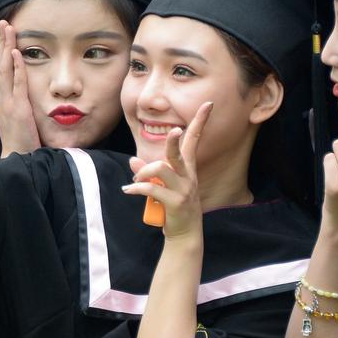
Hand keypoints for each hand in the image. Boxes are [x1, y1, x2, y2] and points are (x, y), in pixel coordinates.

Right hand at [0, 21, 40, 155]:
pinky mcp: (18, 109)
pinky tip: (17, 53)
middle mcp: (0, 97)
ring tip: (7, 29)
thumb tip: (20, 87)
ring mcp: (7, 103)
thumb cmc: (19, 139)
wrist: (17, 159)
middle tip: (1, 23)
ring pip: (5, 69)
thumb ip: (16, 100)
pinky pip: (18, 84)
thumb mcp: (15, 115)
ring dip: (6, 48)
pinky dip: (17, 67)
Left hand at [122, 101, 213, 239]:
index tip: (208, 103)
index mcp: (187, 168)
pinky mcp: (175, 202)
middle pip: (179, 152)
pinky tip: (128, 190)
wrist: (185, 233)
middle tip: (173, 130)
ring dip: (143, 171)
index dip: (200, 121)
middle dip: (175, 140)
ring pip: (161, 169)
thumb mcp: (162, 186)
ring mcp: (183, 189)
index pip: (194, 140)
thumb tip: (133, 160)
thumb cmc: (173, 206)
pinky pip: (151, 189)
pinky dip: (136, 188)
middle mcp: (188, 176)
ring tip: (135, 179)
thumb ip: (149, 172)